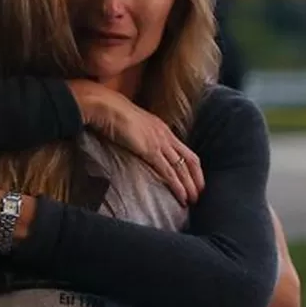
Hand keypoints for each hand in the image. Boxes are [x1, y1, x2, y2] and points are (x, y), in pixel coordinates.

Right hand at [68, 80, 204, 205]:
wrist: (106, 106)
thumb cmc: (112, 112)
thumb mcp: (132, 124)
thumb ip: (139, 134)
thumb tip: (136, 142)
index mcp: (162, 129)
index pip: (185, 151)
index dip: (193, 167)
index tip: (195, 180)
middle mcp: (165, 135)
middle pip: (189, 160)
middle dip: (196, 179)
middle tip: (199, 194)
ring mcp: (159, 143)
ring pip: (181, 168)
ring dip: (189, 186)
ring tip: (193, 200)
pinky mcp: (150, 150)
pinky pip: (168, 171)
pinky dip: (177, 186)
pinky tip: (181, 196)